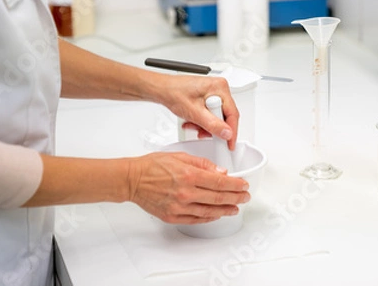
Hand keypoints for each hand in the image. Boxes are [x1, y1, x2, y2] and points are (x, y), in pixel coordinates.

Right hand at [126, 152, 249, 223]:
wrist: (132, 179)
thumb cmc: (152, 166)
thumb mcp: (180, 156)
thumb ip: (202, 164)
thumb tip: (220, 172)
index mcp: (189, 175)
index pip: (219, 182)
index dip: (235, 185)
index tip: (243, 185)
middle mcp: (185, 193)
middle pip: (218, 198)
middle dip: (235, 198)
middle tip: (245, 197)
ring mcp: (179, 207)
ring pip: (209, 211)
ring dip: (225, 210)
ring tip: (235, 208)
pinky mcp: (172, 216)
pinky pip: (196, 219)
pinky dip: (209, 218)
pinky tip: (216, 215)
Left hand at [157, 75, 238, 149]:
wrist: (162, 90)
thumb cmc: (174, 93)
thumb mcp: (194, 112)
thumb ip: (212, 125)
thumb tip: (227, 133)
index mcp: (220, 87)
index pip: (233, 114)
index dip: (231, 131)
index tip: (229, 144)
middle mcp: (219, 88)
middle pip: (224, 116)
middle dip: (212, 127)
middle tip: (202, 132)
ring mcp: (213, 93)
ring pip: (217, 117)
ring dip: (205, 125)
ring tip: (193, 124)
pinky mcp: (207, 98)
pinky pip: (210, 114)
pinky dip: (202, 121)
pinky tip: (192, 121)